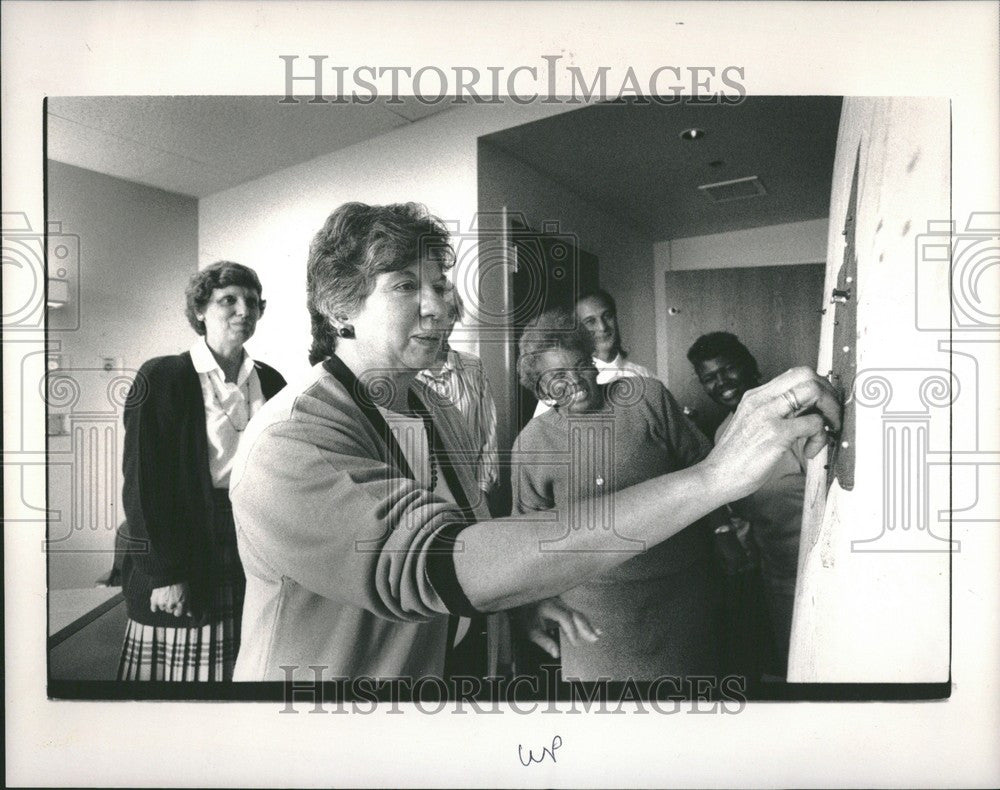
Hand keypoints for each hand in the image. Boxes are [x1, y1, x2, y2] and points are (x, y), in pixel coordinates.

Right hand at [150, 582, 192, 618]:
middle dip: (171, 606)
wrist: (168, 573)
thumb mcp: (187, 592)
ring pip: (163, 609)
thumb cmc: (179, 581)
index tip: (177, 606)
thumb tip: (189, 615)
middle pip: (170, 611)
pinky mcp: (154, 600)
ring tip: (165, 595)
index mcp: (181, 603)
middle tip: (171, 597)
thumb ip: (187, 605)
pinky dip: (155, 606)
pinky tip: (157, 601)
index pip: (178, 614)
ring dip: (164, 604)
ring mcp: (163, 603)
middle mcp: (172, 605)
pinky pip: (154, 609)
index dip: (178, 610)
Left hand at [511, 597, 600, 658]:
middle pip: (575, 614)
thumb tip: (556, 653)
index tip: (576, 643)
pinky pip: (577, 613)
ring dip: (588, 625)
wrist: (521, 603)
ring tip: (598, 635)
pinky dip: (586, 622)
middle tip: (594, 639)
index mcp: (549, 607)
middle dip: (585, 627)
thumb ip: (544, 641)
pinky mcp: (564, 605)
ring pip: (578, 613)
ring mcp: (562, 603)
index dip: (571, 630)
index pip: (565, 617)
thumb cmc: (525, 617)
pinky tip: (596, 629)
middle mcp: (557, 602)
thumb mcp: (530, 631)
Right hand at [707, 367, 841, 501]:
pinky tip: (810, 450)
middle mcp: (761, 399)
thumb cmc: (736, 458)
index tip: (824, 405)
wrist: (716, 477)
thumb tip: (807, 411)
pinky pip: (814, 423)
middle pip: (807, 375)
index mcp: (755, 396)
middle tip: (831, 416)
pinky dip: (821, 437)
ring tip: (827, 431)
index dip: (818, 386)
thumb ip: (775, 413)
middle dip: (829, 394)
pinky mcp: (776, 433)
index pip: (795, 373)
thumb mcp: (752, 424)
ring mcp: (768, 414)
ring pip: (814, 391)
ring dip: (831, 410)